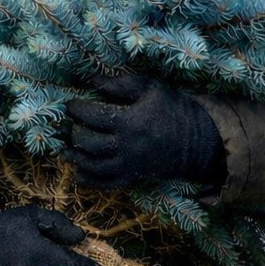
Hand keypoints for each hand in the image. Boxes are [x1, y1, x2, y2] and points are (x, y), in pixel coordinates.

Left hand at [66, 75, 223, 188]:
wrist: (199, 141)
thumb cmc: (174, 109)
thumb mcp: (151, 88)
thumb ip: (121, 84)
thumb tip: (93, 81)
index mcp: (129, 121)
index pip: (93, 116)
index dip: (77, 110)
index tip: (70, 105)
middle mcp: (125, 146)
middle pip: (90, 143)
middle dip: (75, 134)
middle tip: (70, 127)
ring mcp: (129, 164)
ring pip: (94, 166)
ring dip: (76, 159)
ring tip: (66, 151)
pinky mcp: (134, 176)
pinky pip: (108, 184)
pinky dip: (90, 182)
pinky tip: (77, 176)